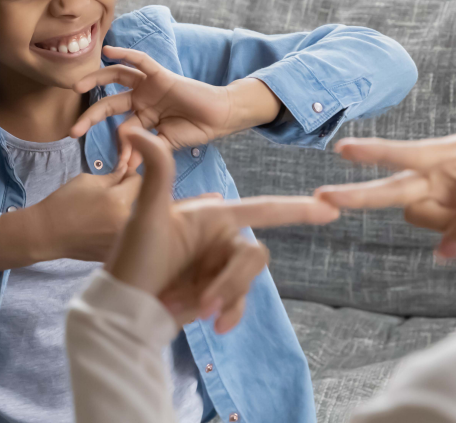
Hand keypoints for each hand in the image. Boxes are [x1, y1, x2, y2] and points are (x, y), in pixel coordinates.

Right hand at [29, 168, 143, 262]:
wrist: (46, 233)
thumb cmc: (64, 203)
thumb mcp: (87, 181)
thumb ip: (113, 176)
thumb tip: (128, 171)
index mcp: (120, 201)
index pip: (138, 181)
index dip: (129, 175)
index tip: (120, 176)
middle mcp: (126, 222)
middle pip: (139, 202)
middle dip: (128, 195)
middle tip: (110, 195)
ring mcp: (122, 240)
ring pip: (134, 220)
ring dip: (125, 213)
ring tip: (104, 213)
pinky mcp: (116, 252)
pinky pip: (125, 236)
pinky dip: (118, 230)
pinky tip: (101, 228)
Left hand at [69, 46, 281, 169]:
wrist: (221, 118)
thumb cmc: (196, 129)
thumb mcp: (166, 144)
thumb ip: (146, 150)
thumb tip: (128, 166)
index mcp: (142, 118)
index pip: (121, 130)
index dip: (119, 148)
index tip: (118, 167)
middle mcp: (142, 100)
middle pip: (109, 104)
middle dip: (90, 117)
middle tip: (73, 131)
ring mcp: (150, 86)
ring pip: (117, 77)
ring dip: (96, 79)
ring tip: (77, 86)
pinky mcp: (161, 75)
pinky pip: (141, 61)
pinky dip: (125, 54)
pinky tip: (108, 51)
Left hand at [108, 129, 339, 330]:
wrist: (125, 307)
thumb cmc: (132, 259)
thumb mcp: (145, 215)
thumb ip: (156, 172)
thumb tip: (136, 131)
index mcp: (213, 215)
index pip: (262, 209)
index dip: (297, 208)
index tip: (330, 206)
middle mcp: (221, 238)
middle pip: (254, 256)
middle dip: (231, 282)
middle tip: (202, 304)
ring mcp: (220, 266)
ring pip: (247, 281)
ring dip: (223, 297)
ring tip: (190, 309)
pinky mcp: (218, 291)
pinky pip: (241, 301)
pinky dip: (229, 312)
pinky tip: (214, 324)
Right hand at [315, 134, 455, 268]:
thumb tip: (443, 254)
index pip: (406, 153)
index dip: (373, 153)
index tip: (340, 150)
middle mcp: (446, 173)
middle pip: (395, 188)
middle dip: (361, 196)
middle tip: (321, 199)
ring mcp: (452, 196)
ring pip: (423, 222)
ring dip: (447, 240)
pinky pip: (449, 240)